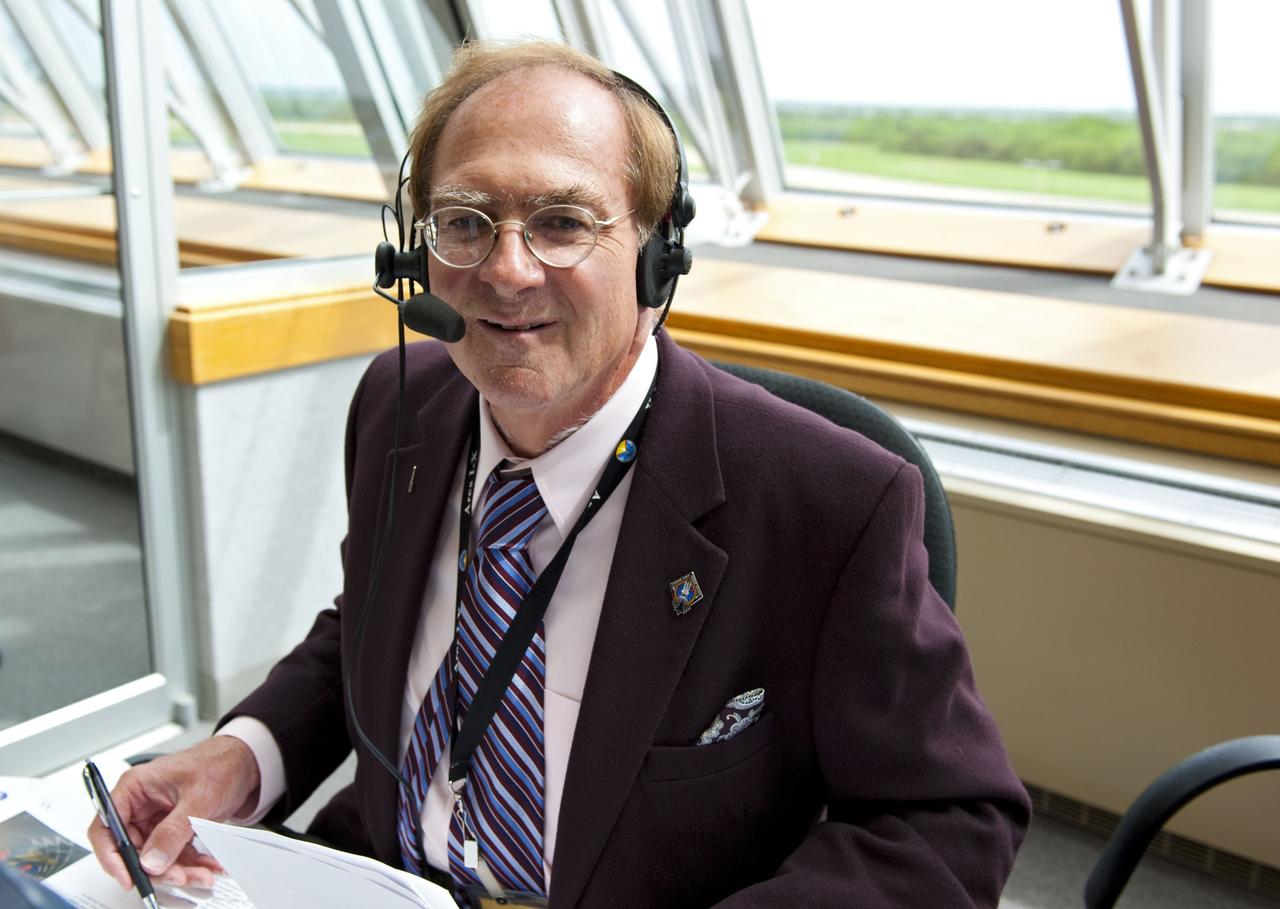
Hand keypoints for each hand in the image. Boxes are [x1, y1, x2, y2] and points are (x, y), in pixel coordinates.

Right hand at [87, 736, 261, 889]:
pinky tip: (208, 867)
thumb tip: (151, 861)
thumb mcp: (197, 798)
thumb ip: (172, 831)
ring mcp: (157, 819)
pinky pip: (174, 854)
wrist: (245, 762)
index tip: (128, 877)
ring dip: (179, 870)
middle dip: (155, 868)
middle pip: (133, 849)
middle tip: (179, 876)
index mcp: (135, 788)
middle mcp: (141, 805)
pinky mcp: (173, 829)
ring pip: (155, 857)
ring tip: (202, 874)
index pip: (106, 828)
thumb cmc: (219, 764)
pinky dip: (191, 864)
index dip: (111, 856)